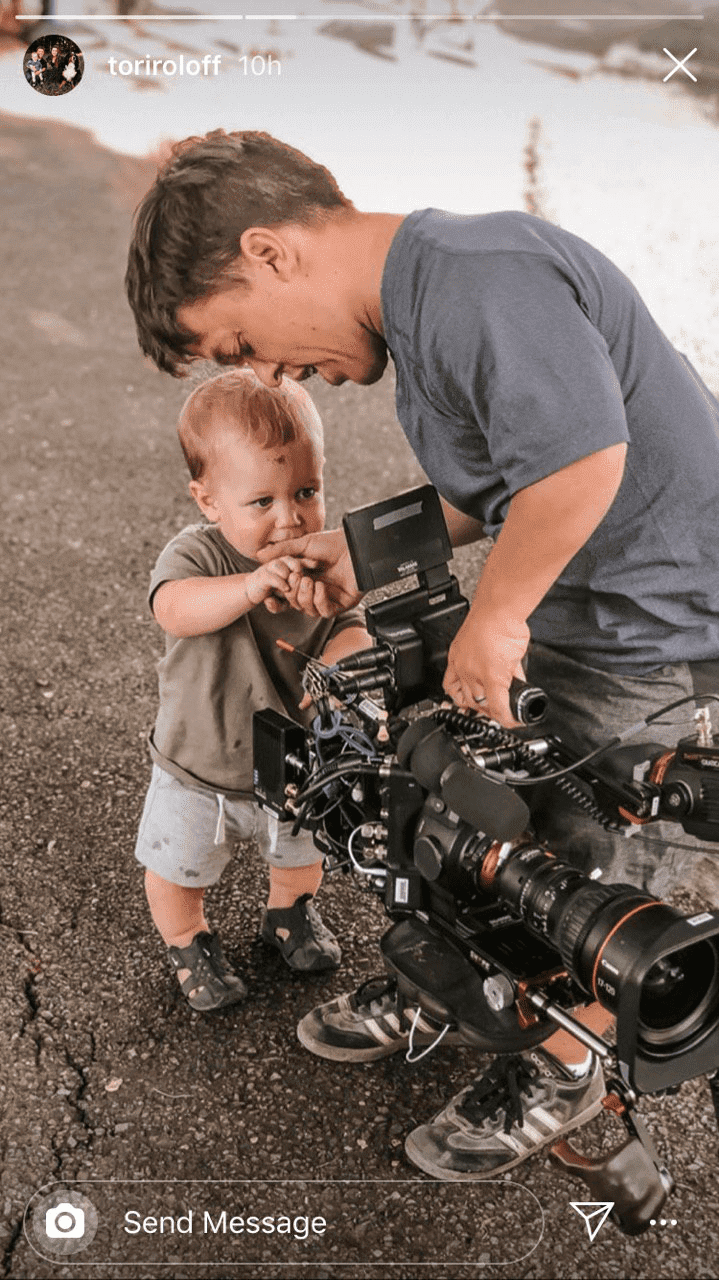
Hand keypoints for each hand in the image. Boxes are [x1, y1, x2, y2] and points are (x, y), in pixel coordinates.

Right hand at [257, 530, 360, 617]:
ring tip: (310, 581)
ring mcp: (329, 598)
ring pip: (309, 611)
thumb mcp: (302, 545)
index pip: (289, 594)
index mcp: (306, 578)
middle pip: (297, 604)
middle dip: (294, 593)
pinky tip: (321, 587)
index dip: (281, 594)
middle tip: (297, 577)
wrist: (355, 546)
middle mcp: (317, 589)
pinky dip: (320, 601)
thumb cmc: (333, 542)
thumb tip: (259, 555)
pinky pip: (325, 612)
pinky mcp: (341, 604)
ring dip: (306, 597)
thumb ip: (280, 551)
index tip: (276, 589)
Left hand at [443, 607, 529, 727]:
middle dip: (480, 707)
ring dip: (494, 712)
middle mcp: (464, 667)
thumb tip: (509, 668)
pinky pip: (498, 705)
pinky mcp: (493, 678)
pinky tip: (512, 718)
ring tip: (505, 713)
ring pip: (481, 703)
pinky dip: (506, 715)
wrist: (499, 609)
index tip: (469, 703)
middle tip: (493, 710)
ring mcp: (477, 674)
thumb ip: (493, 654)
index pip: (452, 685)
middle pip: (467, 698)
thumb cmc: (493, 616)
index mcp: (457, 656)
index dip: (461, 698)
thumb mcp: (485, 638)